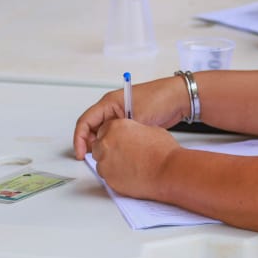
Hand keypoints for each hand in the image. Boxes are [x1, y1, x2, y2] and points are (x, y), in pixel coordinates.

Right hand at [72, 75, 190, 158]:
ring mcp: (121, 116)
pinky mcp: (130, 123)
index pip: (85, 121)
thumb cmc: (158, 99)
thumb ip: (120, 132)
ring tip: (106, 157)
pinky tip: (118, 154)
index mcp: (108, 103)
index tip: (81, 153)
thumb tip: (108, 147)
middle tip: (93, 158)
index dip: (80, 138)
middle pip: (92, 128)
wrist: (178, 98)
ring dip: (102, 144)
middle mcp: (112, 108)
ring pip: (103, 133)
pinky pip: (115, 135)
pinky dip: (113, 144)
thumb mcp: (136, 117)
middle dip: (89, 144)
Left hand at [90, 118, 181, 199]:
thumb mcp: (150, 129)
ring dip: (110, 163)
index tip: (119, 142)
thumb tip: (134, 134)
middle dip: (108, 149)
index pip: (103, 130)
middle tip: (123, 154)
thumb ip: (134, 130)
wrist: (168, 171)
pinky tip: (128, 174)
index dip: (112, 136)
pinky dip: (114, 175)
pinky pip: (106, 176)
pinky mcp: (108, 178)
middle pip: (98, 145)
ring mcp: (105, 161)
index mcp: (115, 126)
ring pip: (100, 162)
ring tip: (128, 165)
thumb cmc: (163, 152)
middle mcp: (106, 142)